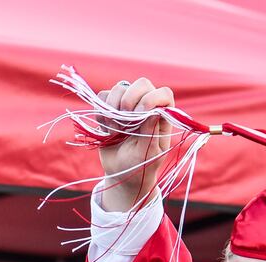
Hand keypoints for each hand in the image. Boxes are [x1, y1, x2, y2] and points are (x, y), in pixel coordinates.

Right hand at [96, 77, 177, 212]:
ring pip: (119, 88)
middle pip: (141, 84)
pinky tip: (107, 129)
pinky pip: (102, 98)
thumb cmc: (140, 168)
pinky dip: (102, 112)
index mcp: (162, 116)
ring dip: (114, 107)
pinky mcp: (110, 110)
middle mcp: (146, 106)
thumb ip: (151, 132)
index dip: (151, 98)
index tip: (141, 114)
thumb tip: (154, 110)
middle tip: (125, 120)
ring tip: (116, 130)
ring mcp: (128, 106)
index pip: (163, 93)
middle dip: (130, 98)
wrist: (121, 175)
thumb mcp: (148, 154)